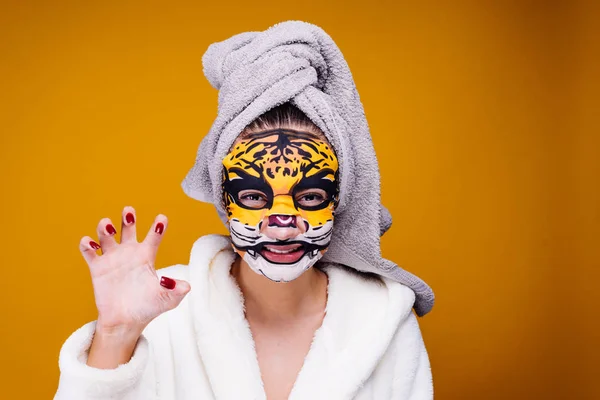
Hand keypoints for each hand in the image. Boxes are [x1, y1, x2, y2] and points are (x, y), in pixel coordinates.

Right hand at [80, 206, 190, 335]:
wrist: (125, 322)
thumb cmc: (148, 308)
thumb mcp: (167, 299)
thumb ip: (176, 290)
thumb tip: (185, 285)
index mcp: (146, 256)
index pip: (154, 236)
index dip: (158, 226)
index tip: (162, 218)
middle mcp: (129, 253)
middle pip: (128, 228)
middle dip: (128, 218)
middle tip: (129, 211)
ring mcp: (112, 258)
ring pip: (106, 234)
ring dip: (105, 227)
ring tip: (109, 228)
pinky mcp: (97, 268)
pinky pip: (89, 251)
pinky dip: (87, 244)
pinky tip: (91, 245)